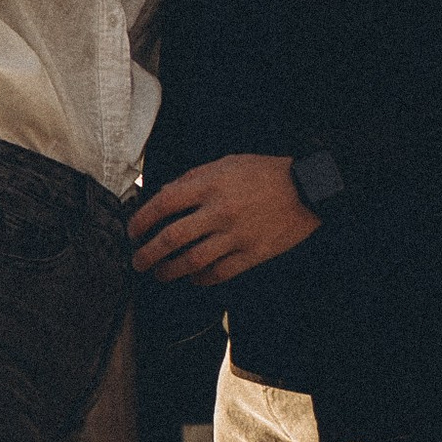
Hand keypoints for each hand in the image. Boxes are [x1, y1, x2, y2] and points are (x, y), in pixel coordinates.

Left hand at [128, 156, 319, 286]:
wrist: (307, 189)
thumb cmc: (265, 172)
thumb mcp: (226, 163)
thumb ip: (193, 178)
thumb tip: (164, 195)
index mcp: (210, 184)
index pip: (163, 204)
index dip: (141, 220)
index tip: (133, 231)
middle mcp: (219, 211)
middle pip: (171, 238)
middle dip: (148, 253)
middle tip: (137, 261)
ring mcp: (236, 235)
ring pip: (192, 261)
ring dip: (169, 271)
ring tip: (159, 273)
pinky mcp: (252, 254)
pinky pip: (219, 273)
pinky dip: (201, 278)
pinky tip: (193, 277)